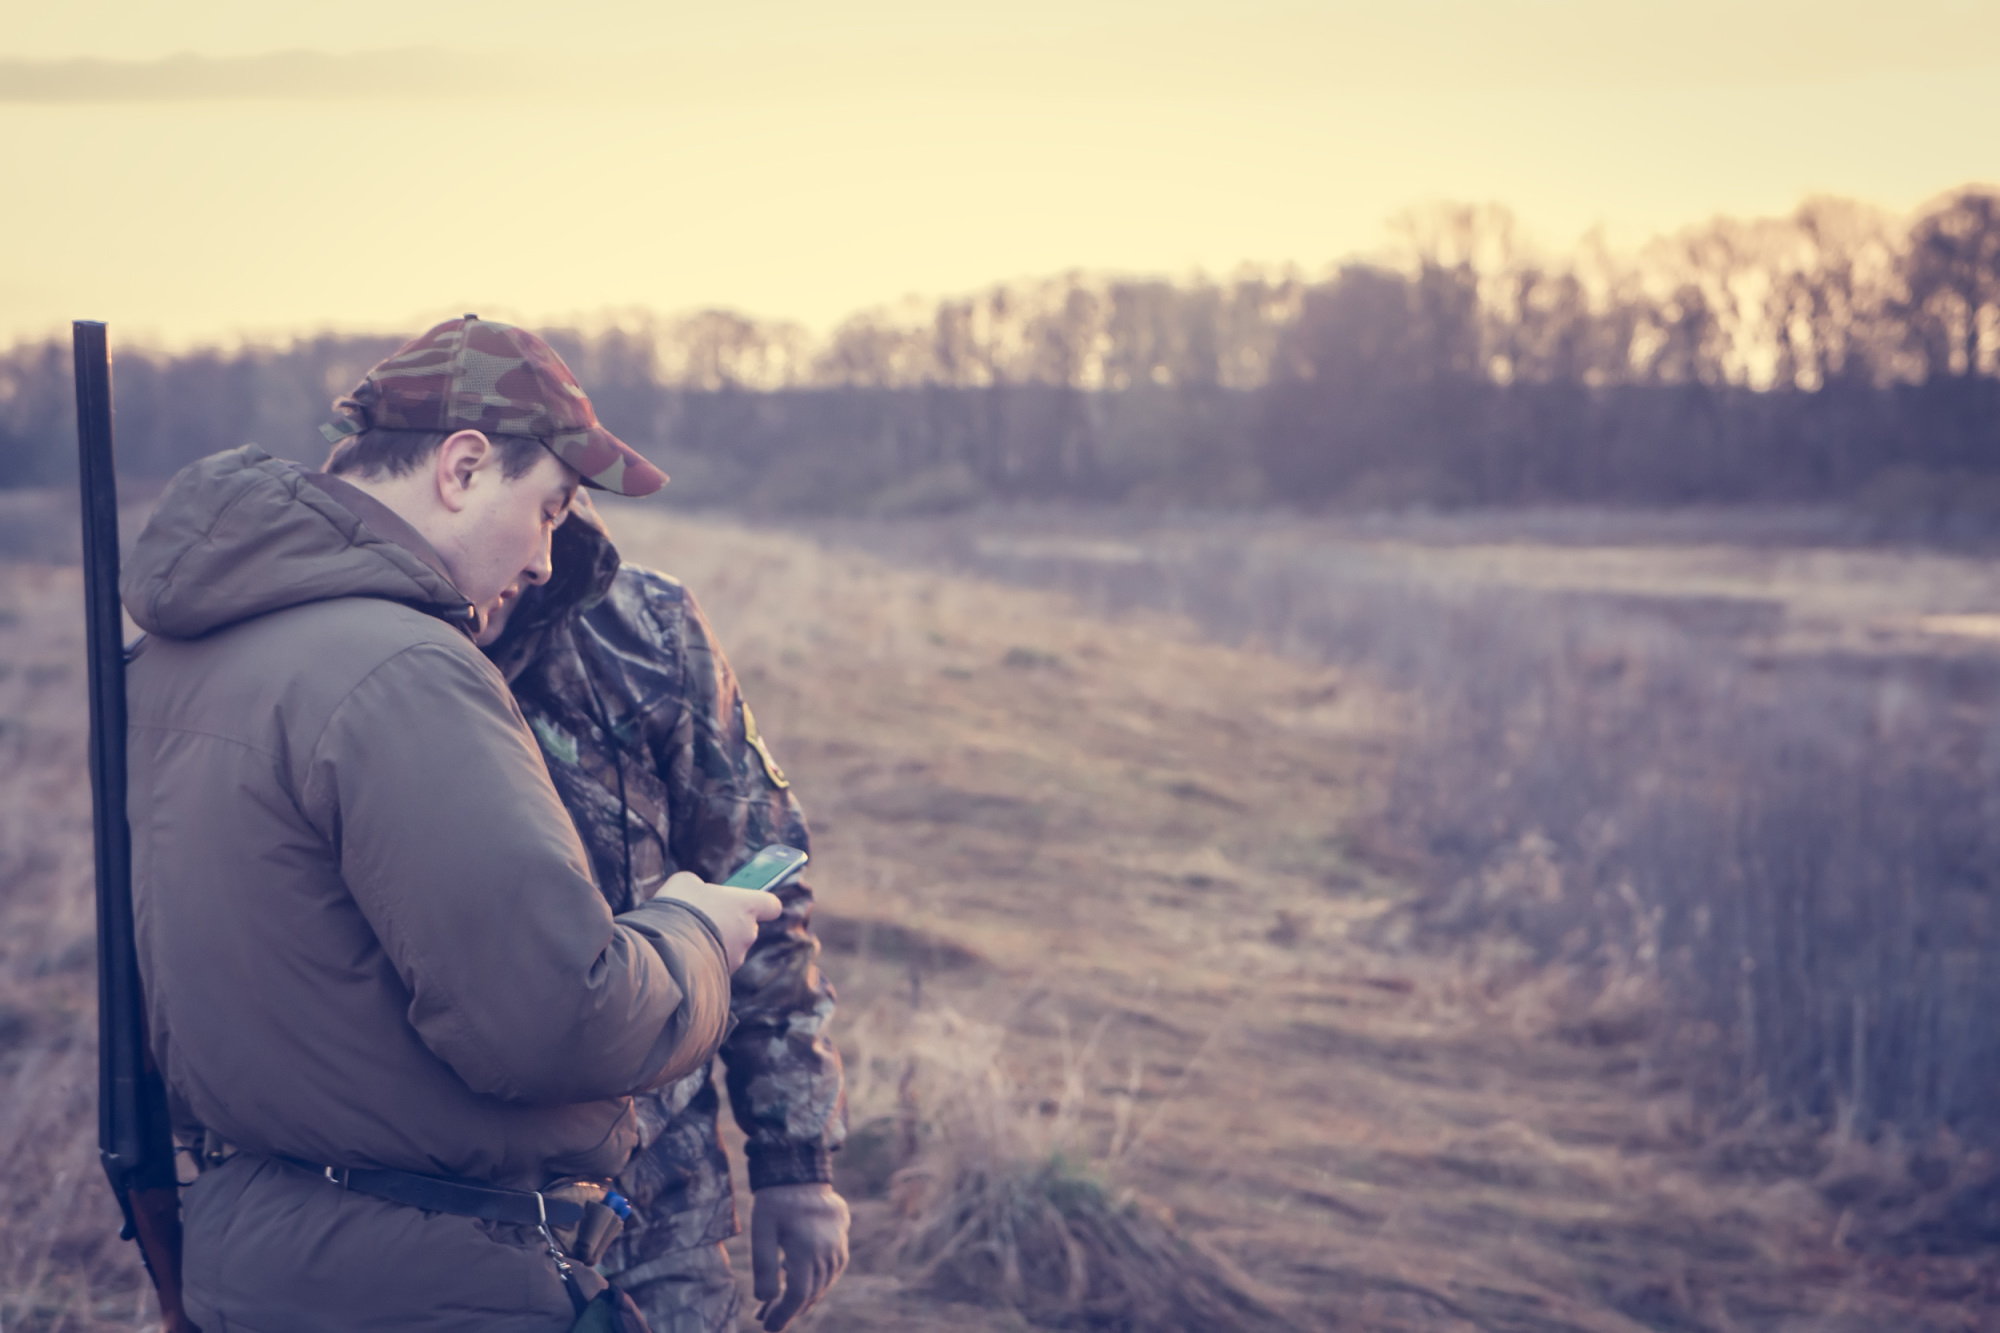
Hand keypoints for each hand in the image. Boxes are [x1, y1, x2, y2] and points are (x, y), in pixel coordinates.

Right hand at [656, 872, 781, 970]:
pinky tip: (684, 955)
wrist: (665, 949)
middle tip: (703, 919)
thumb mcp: (684, 883)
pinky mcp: (723, 977)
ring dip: (715, 944)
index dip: (761, 905)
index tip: (747, 904)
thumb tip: (695, 890)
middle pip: (748, 927)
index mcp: (746, 906)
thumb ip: (698, 885)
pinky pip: (717, 965)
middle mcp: (748, 933)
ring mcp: (737, 958)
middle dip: (729, 924)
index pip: (772, 905)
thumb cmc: (679, 908)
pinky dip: (705, 961)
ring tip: (688, 938)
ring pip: (731, 948)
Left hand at [751, 1182, 849, 1330]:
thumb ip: (763, 1265)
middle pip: (810, 1293)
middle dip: (788, 1310)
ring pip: (822, 1285)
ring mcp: (838, 1247)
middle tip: (765, 1319)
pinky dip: (815, 1284)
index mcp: (806, 1249)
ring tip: (777, 1306)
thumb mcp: (761, 1230)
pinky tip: (799, 1284)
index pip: (797, 1294)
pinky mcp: (841, 1242)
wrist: (801, 1172)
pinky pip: (831, 1273)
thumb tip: (764, 1299)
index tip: (768, 1327)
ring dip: (802, 1300)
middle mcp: (827, 1252)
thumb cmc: (776, 1200)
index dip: (783, 1315)